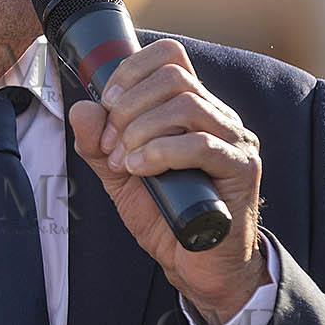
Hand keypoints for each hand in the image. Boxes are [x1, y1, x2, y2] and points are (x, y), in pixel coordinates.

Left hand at [69, 37, 265, 322]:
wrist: (199, 267)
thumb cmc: (166, 218)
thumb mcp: (120, 176)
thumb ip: (98, 144)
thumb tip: (82, 108)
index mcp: (192, 109)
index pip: (169, 57)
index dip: (130, 72)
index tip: (105, 106)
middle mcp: (218, 117)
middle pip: (174, 77)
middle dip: (128, 107)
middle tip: (110, 145)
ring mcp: (234, 140)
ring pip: (187, 105)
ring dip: (142, 130)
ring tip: (124, 163)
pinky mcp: (242, 169)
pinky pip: (203, 145)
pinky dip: (162, 152)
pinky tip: (140, 169)